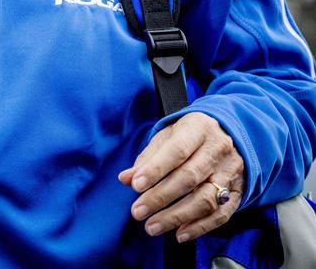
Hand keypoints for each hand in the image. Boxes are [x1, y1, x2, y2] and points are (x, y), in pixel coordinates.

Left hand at [117, 112, 244, 243]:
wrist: (230, 134)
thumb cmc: (191, 136)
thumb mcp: (169, 136)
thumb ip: (148, 158)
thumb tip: (126, 178)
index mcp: (199, 128)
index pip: (177, 150)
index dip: (156, 169)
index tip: (135, 185)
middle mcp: (218, 149)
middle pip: (189, 177)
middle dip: (160, 197)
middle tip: (138, 212)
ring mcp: (230, 172)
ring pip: (205, 199)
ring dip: (176, 217)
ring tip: (152, 226)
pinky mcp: (237, 192)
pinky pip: (220, 214)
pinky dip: (199, 227)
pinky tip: (179, 234)